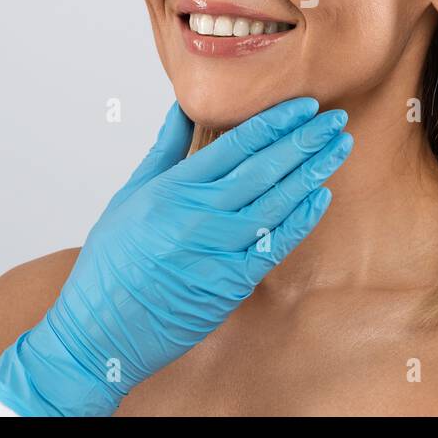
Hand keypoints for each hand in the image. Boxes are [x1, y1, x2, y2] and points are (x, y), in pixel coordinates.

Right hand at [0, 97, 352, 414]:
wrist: (99, 332)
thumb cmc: (109, 265)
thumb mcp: (129, 197)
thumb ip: (162, 152)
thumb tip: (182, 110)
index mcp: (171, 189)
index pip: (235, 144)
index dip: (275, 122)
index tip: (304, 105)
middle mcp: (197, 215)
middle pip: (263, 168)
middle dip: (303, 140)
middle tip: (335, 118)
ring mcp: (216, 250)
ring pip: (275, 202)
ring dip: (311, 172)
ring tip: (338, 148)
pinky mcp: (230, 284)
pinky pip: (274, 245)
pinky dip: (300, 219)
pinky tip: (321, 196)